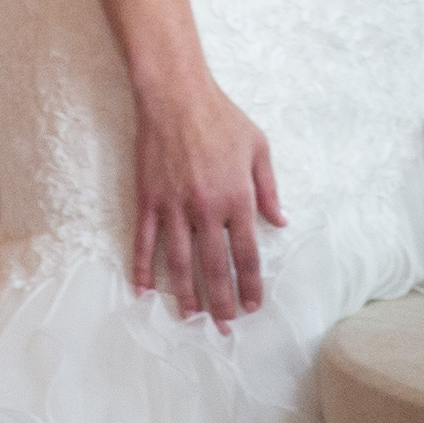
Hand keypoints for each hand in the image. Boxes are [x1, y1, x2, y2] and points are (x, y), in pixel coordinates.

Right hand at [128, 76, 285, 323]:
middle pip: (214, 266)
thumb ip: (269, 188)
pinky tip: (144, 291)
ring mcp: (174, 206)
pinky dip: (142, 267)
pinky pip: (144, 240)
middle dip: (221, 301)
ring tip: (192, 317)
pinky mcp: (148, 199)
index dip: (249, 285)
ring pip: (179, 261)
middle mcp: (206, 208)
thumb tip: (281, 221)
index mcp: (237, 197)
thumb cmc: (222, 118)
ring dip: (186, 293)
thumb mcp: (258, 148)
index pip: (245, 254)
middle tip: (224, 327)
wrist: (176, 95)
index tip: (251, 307)